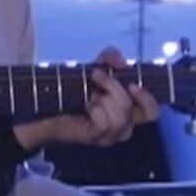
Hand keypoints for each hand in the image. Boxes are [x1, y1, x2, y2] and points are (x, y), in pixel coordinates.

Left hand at [14, 46, 158, 149]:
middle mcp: (122, 127)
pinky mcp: (93, 137)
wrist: (45, 105)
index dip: (147, 98)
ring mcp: (108, 136)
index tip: (132, 83)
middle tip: (97, 76)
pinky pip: (104, 122)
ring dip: (104, 98)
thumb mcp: (95, 68)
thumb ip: (109, 58)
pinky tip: (85, 105)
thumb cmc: (74, 89)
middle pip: (137, 114)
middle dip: (117, 88)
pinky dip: (94, 109)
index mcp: (127, 111)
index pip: (151, 112)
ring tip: (89, 93)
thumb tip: (120, 62)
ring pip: (121, 118)